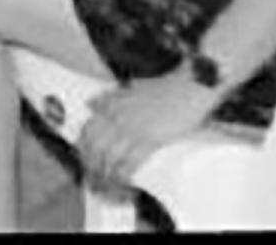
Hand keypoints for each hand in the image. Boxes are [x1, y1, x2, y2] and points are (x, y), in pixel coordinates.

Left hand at [76, 69, 216, 187]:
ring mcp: (132, 127)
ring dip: (107, 177)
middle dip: (92, 168)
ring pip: (108, 158)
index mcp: (112, 103)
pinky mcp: (150, 139)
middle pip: (94, 147)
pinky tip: (125, 185)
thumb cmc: (166, 88)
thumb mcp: (132, 87)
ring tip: (110, 188)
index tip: (87, 162)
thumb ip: (112, 96)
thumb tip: (92, 103)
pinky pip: (128, 163)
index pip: (87, 130)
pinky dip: (123, 177)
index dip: (84, 150)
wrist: (192, 87)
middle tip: (97, 181)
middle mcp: (117, 115)